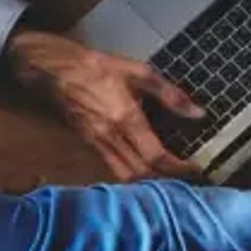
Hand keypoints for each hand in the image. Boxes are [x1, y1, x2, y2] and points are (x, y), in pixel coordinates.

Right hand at [6, 29, 201, 179]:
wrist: (52, 70)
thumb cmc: (95, 67)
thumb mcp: (138, 72)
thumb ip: (170, 95)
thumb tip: (197, 113)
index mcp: (125, 118)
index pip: (156, 156)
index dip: (179, 168)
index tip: (196, 170)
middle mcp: (110, 137)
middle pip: (141, 174)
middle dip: (167, 182)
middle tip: (188, 181)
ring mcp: (97, 144)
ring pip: (125, 177)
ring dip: (149, 183)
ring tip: (170, 180)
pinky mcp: (89, 145)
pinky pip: (113, 169)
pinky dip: (132, 176)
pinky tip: (146, 172)